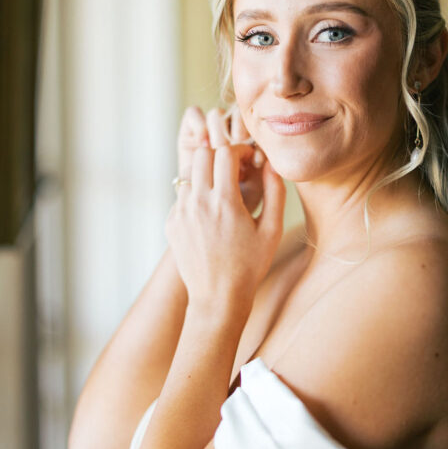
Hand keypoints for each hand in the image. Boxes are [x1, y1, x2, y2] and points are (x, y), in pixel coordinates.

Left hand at [166, 125, 285, 310]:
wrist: (218, 298)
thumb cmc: (250, 266)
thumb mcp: (272, 230)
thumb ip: (275, 192)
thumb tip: (272, 164)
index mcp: (225, 203)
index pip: (225, 153)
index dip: (240, 150)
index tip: (249, 159)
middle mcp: (198, 204)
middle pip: (202, 154)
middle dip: (220, 155)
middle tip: (234, 169)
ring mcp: (180, 213)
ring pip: (189, 174)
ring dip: (206, 174)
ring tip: (222, 191)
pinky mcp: (171, 224)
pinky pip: (181, 197)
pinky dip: (196, 196)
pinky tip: (211, 215)